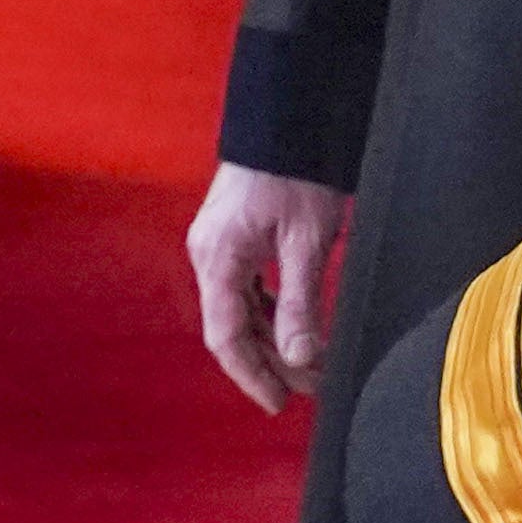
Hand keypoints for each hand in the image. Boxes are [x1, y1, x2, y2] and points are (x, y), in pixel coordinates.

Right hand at [189, 164, 357, 414]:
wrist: (287, 119)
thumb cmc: (294, 172)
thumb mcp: (305, 242)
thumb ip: (299, 303)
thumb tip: (300, 357)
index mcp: (218, 259)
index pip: (226, 338)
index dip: (253, 376)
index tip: (279, 403)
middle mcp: (209, 256)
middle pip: (233, 328)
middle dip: (272, 362)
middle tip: (313, 388)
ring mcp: (218, 246)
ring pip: (240, 311)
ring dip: (272, 340)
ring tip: (310, 365)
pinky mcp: (232, 238)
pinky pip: (245, 290)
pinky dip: (269, 315)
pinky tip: (295, 328)